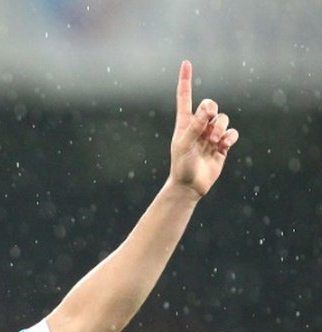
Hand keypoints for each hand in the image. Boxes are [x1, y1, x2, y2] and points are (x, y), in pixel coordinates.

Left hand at [169, 60, 238, 197]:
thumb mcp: (184, 144)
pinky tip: (222, 146)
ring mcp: (210, 135)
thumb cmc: (181, 165)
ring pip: (223, 119)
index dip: (186, 80)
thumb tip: (207, 109)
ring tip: (213, 142)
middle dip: (211, 109)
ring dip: (220, 128)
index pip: (184, 97)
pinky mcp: (222, 145)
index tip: (186, 63)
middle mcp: (198, 126)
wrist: (190, 186)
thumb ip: (195, 126)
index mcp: (184, 123)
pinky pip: (232, 133)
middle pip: (210, 105)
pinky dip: (229, 137)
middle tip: (209, 118)